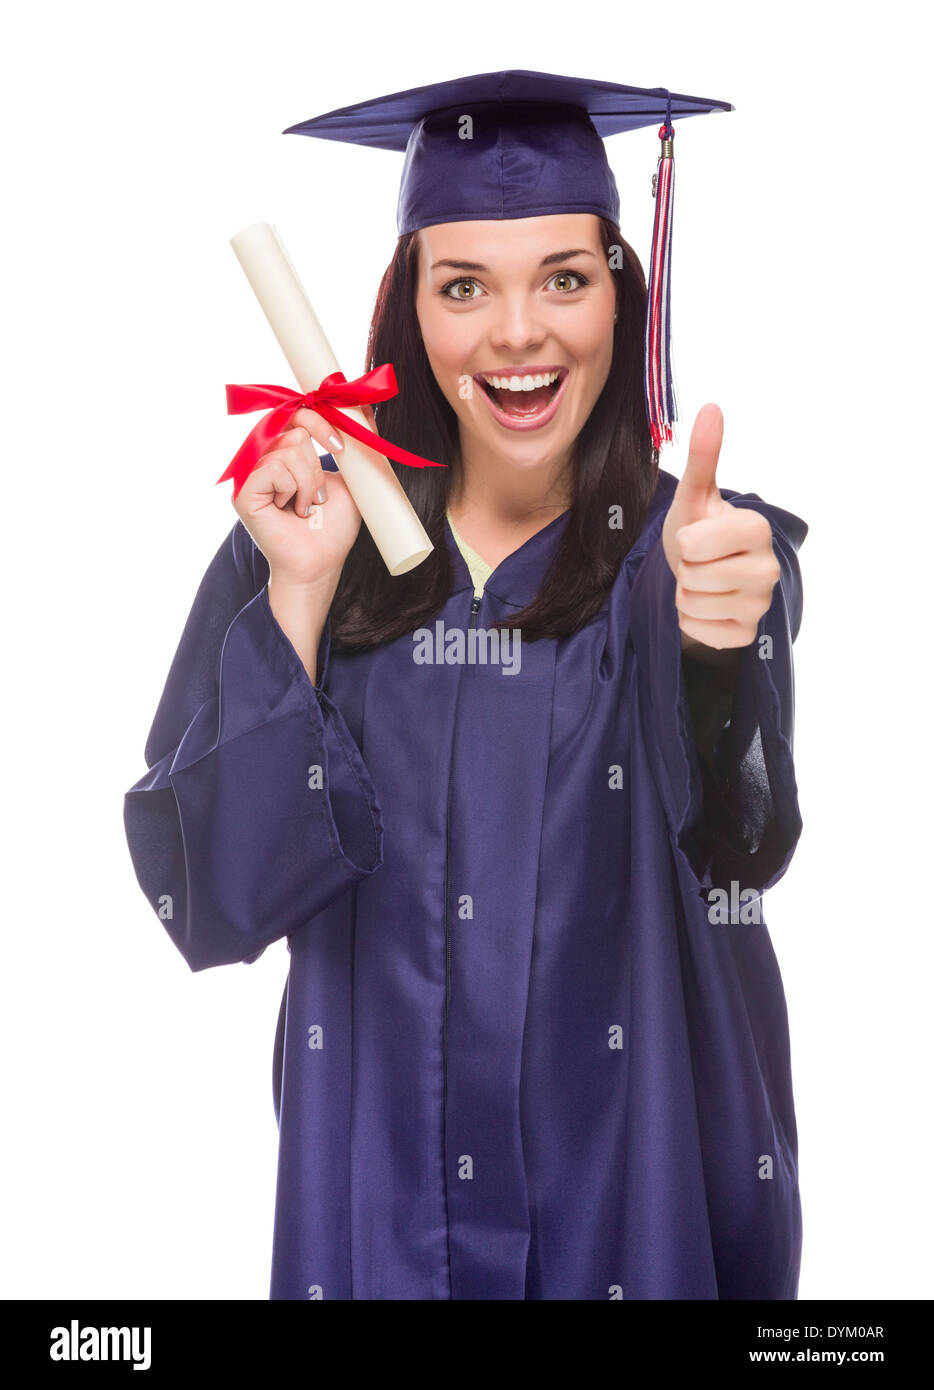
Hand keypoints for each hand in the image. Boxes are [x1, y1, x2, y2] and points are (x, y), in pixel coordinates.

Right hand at [233, 403, 375, 588]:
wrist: (322, 562)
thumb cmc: (332, 526)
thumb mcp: (350, 477)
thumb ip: (353, 442)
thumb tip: (367, 407)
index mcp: (282, 449)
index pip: (297, 411)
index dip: (322, 421)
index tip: (341, 448)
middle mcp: (261, 456)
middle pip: (296, 424)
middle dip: (319, 461)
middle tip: (321, 494)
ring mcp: (249, 472)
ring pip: (291, 447)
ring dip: (310, 482)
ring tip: (305, 507)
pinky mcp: (242, 491)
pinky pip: (275, 467)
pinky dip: (293, 490)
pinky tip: (290, 510)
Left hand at [662, 404, 779, 651]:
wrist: (702, 576)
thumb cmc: (698, 532)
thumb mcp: (694, 496)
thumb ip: (703, 456)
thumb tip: (710, 407)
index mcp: (757, 529)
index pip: (694, 545)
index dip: (685, 543)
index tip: (698, 539)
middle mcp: (768, 568)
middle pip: (694, 577)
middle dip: (685, 571)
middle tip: (698, 563)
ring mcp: (761, 604)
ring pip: (695, 605)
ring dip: (686, 596)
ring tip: (701, 583)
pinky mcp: (748, 634)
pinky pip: (702, 632)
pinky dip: (693, 623)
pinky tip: (707, 608)